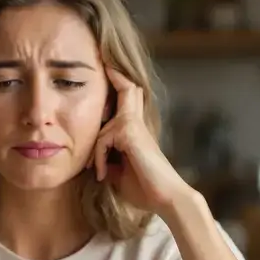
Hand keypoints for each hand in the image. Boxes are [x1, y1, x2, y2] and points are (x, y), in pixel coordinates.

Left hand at [92, 68, 194, 215]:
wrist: (166, 198)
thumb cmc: (145, 188)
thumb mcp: (119, 172)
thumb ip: (107, 159)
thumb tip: (93, 158)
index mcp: (136, 129)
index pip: (129, 99)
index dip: (121, 82)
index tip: (111, 66)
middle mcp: (137, 123)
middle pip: (128, 89)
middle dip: (117, 75)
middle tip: (107, 60)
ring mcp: (134, 126)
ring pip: (103, 127)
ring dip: (96, 152)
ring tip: (98, 172)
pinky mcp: (131, 133)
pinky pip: (102, 140)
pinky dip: (98, 159)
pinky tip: (102, 175)